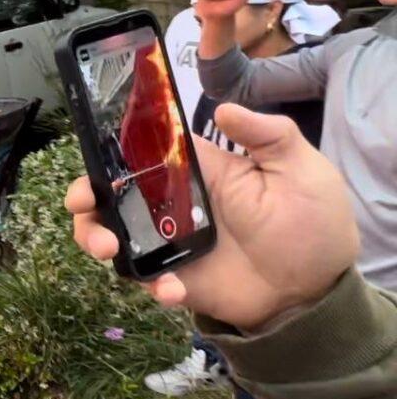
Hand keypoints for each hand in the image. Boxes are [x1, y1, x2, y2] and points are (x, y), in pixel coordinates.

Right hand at [66, 104, 358, 329]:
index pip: (140, 153)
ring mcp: (168, 243)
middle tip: (82, 208)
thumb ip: (267, 135)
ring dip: (96, 240)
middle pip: (110, 195)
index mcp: (195, 171)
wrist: (317, 291)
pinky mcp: (173, 278)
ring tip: (110, 253)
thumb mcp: (300, 170)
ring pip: (112, 235)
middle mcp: (172, 203)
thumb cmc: (311, 224)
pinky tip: (173, 290)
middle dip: (84, 199)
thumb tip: (223, 107)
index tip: (91, 163)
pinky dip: (150, 285)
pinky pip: (144, 279)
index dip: (107, 155)